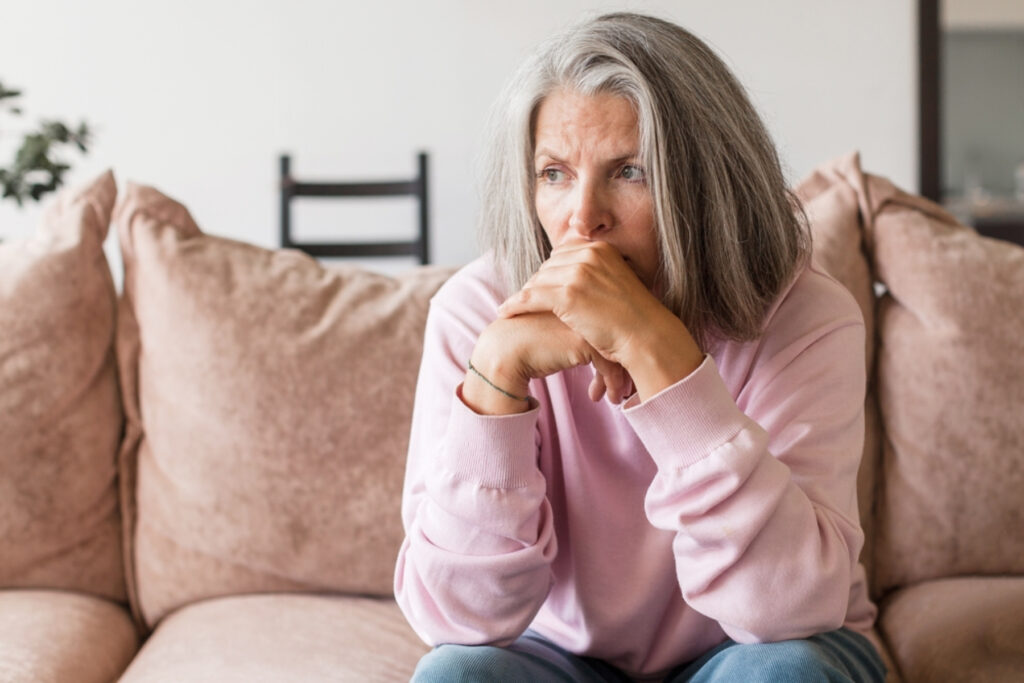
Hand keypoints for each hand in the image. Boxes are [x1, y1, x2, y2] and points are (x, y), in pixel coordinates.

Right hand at [464, 313, 631, 414]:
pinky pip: (608, 364)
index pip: (611, 323)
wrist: (505, 349)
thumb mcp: (557, 329)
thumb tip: (603, 351)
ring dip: (618, 377)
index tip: (619, 371)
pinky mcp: (583, 340)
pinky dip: (610, 383)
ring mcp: (586, 321)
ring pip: (617, 349)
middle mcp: (587, 306)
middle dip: (623, 364)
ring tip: (617, 395)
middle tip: (625, 386)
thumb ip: (578, 330)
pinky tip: (602, 397)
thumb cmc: (528, 341)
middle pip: (618, 336)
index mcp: (582, 298)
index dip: (617, 349)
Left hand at [497, 239, 656, 363]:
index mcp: (601, 249)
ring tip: (513, 307)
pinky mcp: (567, 295)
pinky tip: (505, 312)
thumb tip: (573, 281)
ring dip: (524, 295)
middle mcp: (589, 254)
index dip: (550, 271)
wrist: (646, 336)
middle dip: (537, 284)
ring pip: (537, 281)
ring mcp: (578, 273)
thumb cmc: (634, 318)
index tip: (542, 286)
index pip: (562, 253)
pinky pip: (531, 297)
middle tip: (525, 300)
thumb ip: (596, 275)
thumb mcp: (617, 284)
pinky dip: (516, 305)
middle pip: (547, 266)